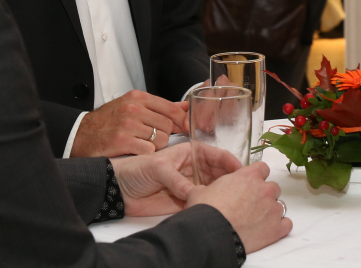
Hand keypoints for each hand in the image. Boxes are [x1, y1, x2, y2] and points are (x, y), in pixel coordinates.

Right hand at [70, 90, 189, 157]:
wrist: (81, 135)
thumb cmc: (110, 121)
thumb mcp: (134, 106)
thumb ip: (161, 107)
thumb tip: (188, 106)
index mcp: (138, 97)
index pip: (172, 108)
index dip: (182, 121)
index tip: (185, 129)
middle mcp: (133, 108)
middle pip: (168, 126)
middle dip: (165, 135)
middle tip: (153, 139)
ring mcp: (126, 124)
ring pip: (160, 139)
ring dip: (155, 147)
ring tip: (142, 145)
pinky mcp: (121, 141)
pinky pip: (148, 150)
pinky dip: (145, 154)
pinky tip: (135, 151)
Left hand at [111, 143, 243, 216]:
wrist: (118, 190)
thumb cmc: (135, 169)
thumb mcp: (157, 166)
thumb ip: (176, 179)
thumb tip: (193, 193)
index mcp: (190, 152)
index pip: (216, 155)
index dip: (230, 161)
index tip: (241, 170)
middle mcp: (193, 168)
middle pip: (218, 172)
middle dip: (230, 178)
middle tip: (242, 187)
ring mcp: (189, 185)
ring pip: (213, 188)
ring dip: (222, 192)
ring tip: (233, 198)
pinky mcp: (184, 201)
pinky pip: (201, 202)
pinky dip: (209, 205)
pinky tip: (217, 208)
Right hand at [187, 160, 291, 253]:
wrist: (212, 233)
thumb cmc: (206, 211)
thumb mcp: (200, 191)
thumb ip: (209, 187)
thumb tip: (203, 190)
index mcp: (249, 176)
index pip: (262, 168)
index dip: (257, 176)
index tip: (251, 184)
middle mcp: (265, 189)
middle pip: (273, 187)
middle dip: (264, 194)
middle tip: (251, 205)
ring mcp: (273, 209)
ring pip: (280, 205)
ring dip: (270, 211)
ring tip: (257, 220)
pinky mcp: (276, 228)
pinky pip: (286, 224)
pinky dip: (279, 227)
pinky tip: (269, 230)